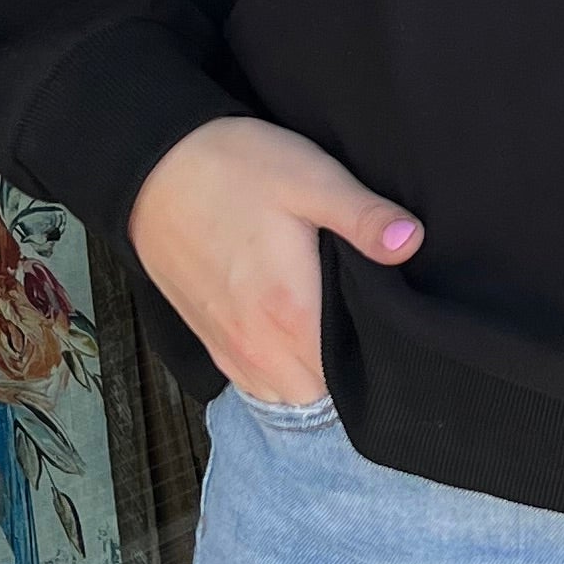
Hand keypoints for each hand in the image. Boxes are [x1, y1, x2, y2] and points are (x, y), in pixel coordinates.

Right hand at [126, 113, 418, 405]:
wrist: (151, 166)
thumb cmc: (235, 168)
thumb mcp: (310, 178)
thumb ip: (364, 217)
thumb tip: (413, 242)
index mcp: (291, 314)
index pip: (348, 380)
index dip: (375, 362)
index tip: (392, 334)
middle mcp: (257, 345)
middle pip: (319, 396)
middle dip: (346, 376)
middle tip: (366, 330)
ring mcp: (227, 346)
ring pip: (283, 396)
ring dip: (310, 379)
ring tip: (332, 336)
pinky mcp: (206, 338)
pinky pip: (251, 383)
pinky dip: (276, 375)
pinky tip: (292, 338)